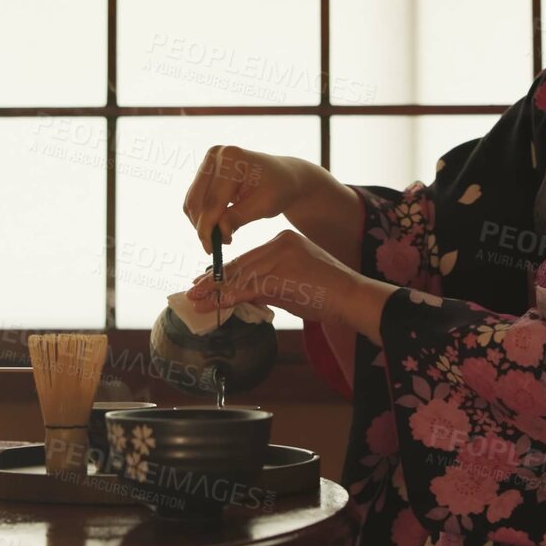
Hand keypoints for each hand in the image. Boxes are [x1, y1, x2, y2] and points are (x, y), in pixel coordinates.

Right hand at [181, 145, 318, 253]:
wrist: (284, 176)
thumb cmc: (279, 189)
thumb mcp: (265, 205)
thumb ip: (239, 217)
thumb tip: (218, 233)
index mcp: (232, 158)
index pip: (213, 200)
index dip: (208, 228)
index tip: (210, 250)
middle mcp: (216, 154)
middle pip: (197, 200)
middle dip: (203, 227)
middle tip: (216, 246)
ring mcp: (208, 160)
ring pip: (192, 201)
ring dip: (202, 223)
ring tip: (222, 235)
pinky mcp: (205, 170)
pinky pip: (195, 199)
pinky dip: (203, 215)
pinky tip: (219, 225)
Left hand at [185, 230, 396, 343]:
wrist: (353, 297)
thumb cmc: (328, 295)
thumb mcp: (293, 284)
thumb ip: (267, 285)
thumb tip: (240, 295)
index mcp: (284, 240)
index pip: (247, 257)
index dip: (224, 271)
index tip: (205, 280)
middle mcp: (280, 242)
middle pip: (240, 264)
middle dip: (214, 280)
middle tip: (193, 291)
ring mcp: (280, 256)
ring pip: (240, 276)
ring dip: (216, 291)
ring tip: (196, 301)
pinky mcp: (281, 273)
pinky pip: (248, 288)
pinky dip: (229, 298)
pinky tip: (215, 305)